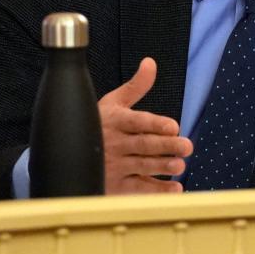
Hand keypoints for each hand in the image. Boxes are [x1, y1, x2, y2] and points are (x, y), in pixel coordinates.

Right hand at [99, 57, 192, 193]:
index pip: (136, 121)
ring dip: (162, 167)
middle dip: (166, 146)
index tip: (173, 126)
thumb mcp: (113, 102)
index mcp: (115, 120)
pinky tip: (175, 188)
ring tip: (180, 166)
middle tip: (186, 146)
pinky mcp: (115, 185)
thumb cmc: (98, 123)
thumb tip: (150, 62)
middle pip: (143, 145)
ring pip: (141, 166)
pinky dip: (157, 190)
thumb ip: (136, 86)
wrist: (67, 153)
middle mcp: (114, 143)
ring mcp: (114, 165)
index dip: (154, 124)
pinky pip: (138, 189)